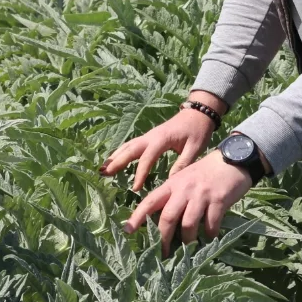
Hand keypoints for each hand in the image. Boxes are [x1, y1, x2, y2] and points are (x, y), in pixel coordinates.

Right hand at [98, 91, 225, 190]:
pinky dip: (121, 152)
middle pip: (131, 149)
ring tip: (103, 169)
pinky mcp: (149, 137)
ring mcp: (149, 135)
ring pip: (128, 146)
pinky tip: (114, 160)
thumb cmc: (198, 131)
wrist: (198, 113)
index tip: (135, 188)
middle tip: (104, 173)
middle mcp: (151, 136)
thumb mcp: (195, 148)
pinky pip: (132, 145)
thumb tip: (170, 182)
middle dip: (117, 161)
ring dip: (115, 156)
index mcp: (162, 138)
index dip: (140, 173)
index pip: (147, 157)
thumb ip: (183, 164)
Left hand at [122, 148, 252, 256]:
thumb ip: (174, 196)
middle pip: (168, 217)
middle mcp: (184, 189)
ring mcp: (201, 194)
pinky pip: (211, 224)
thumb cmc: (206, 173)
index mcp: (172, 184)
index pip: (150, 201)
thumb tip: (164, 223)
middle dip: (163, 239)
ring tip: (190, 246)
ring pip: (188, 224)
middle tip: (164, 254)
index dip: (138, 216)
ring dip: (188, 239)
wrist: (233, 159)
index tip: (127, 230)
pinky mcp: (218, 200)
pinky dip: (209, 234)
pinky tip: (210, 236)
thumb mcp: (185, 179)